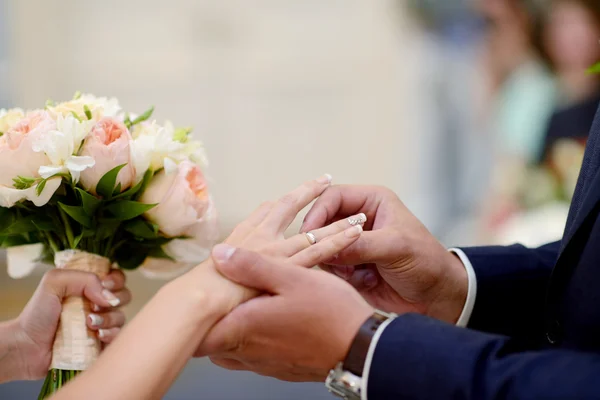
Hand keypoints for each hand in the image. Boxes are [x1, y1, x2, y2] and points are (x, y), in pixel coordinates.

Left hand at [10, 269, 129, 380]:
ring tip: (89, 323)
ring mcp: (100, 325)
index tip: (105, 284)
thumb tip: (108, 297)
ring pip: (121, 317)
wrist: (26, 347)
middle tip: (95, 305)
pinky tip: (97, 336)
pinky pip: (118, 337)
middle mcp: (97, 304)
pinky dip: (111, 335)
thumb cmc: (37, 314)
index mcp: (89, 287)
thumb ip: (84, 279)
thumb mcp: (54, 282)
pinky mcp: (101, 344)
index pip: (116, 277)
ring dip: (108, 319)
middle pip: (124, 296)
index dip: (116, 280)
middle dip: (114, 299)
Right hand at [183, 175, 367, 317]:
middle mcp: (260, 235)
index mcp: (242, 236)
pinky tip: (355, 234)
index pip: (264, 212)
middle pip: (288, 207)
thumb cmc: (201, 292)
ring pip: (313, 230)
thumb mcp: (213, 274)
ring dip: (336, 222)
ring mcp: (276, 249)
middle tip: (324, 180)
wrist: (201, 301)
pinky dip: (339, 242)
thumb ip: (228, 266)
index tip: (289, 196)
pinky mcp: (289, 265)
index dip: (279, 203)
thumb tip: (226, 264)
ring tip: (356, 214)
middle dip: (307, 193)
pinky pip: (321, 251)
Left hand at [201, 246, 373, 381]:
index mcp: (245, 327)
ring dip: (231, 330)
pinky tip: (266, 322)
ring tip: (240, 308)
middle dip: (210, 322)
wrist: (362, 348)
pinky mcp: (279, 369)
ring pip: (231, 350)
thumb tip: (219, 254)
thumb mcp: (293, 277)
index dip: (188, 322)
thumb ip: (252, 266)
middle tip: (212, 301)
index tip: (186, 307)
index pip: (198, 335)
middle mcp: (249, 352)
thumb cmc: (330, 313)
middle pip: (211, 343)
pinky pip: (252, 356)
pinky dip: (251, 339)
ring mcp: (264, 364)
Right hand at [301, 185, 467, 322]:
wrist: (436, 297)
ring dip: (333, 262)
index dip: (318, 213)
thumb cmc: (425, 262)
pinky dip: (340, 277)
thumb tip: (327, 247)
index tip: (309, 233)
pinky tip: (365, 282)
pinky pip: (329, 268)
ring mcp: (352, 244)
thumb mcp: (395, 248)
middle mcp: (358, 219)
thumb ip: (361, 245)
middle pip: (322, 222)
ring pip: (322, 247)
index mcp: (372, 201)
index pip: (333, 197)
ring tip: (354, 274)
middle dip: (322, 241)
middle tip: (324, 259)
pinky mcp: (349, 266)